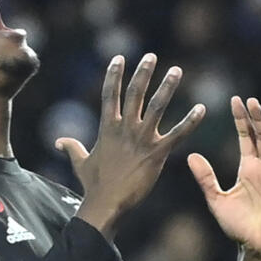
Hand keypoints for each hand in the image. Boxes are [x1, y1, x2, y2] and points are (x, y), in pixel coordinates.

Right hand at [57, 53, 205, 239]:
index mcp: (107, 128)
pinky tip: (202, 109)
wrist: (106, 203)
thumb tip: (58, 141)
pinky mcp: (157, 153)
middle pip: (134, 93)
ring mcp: (141, 139)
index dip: (114, 75)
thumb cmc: (93, 184)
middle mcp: (125, 128)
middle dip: (143, 73)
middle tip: (152, 56)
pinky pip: (178, 134)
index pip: (110, 94)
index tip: (120, 58)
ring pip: (157, 106)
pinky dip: (191, 122)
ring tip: (176, 71)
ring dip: (167, 87)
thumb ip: (72, 147)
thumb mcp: (80, 162)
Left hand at [187, 96, 260, 260]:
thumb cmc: (237, 224)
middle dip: (259, 119)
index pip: (247, 136)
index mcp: (249, 167)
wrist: (252, 247)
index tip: (236, 100)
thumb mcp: (216, 198)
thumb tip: (190, 155)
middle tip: (252, 101)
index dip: (242, 119)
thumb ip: (206, 177)